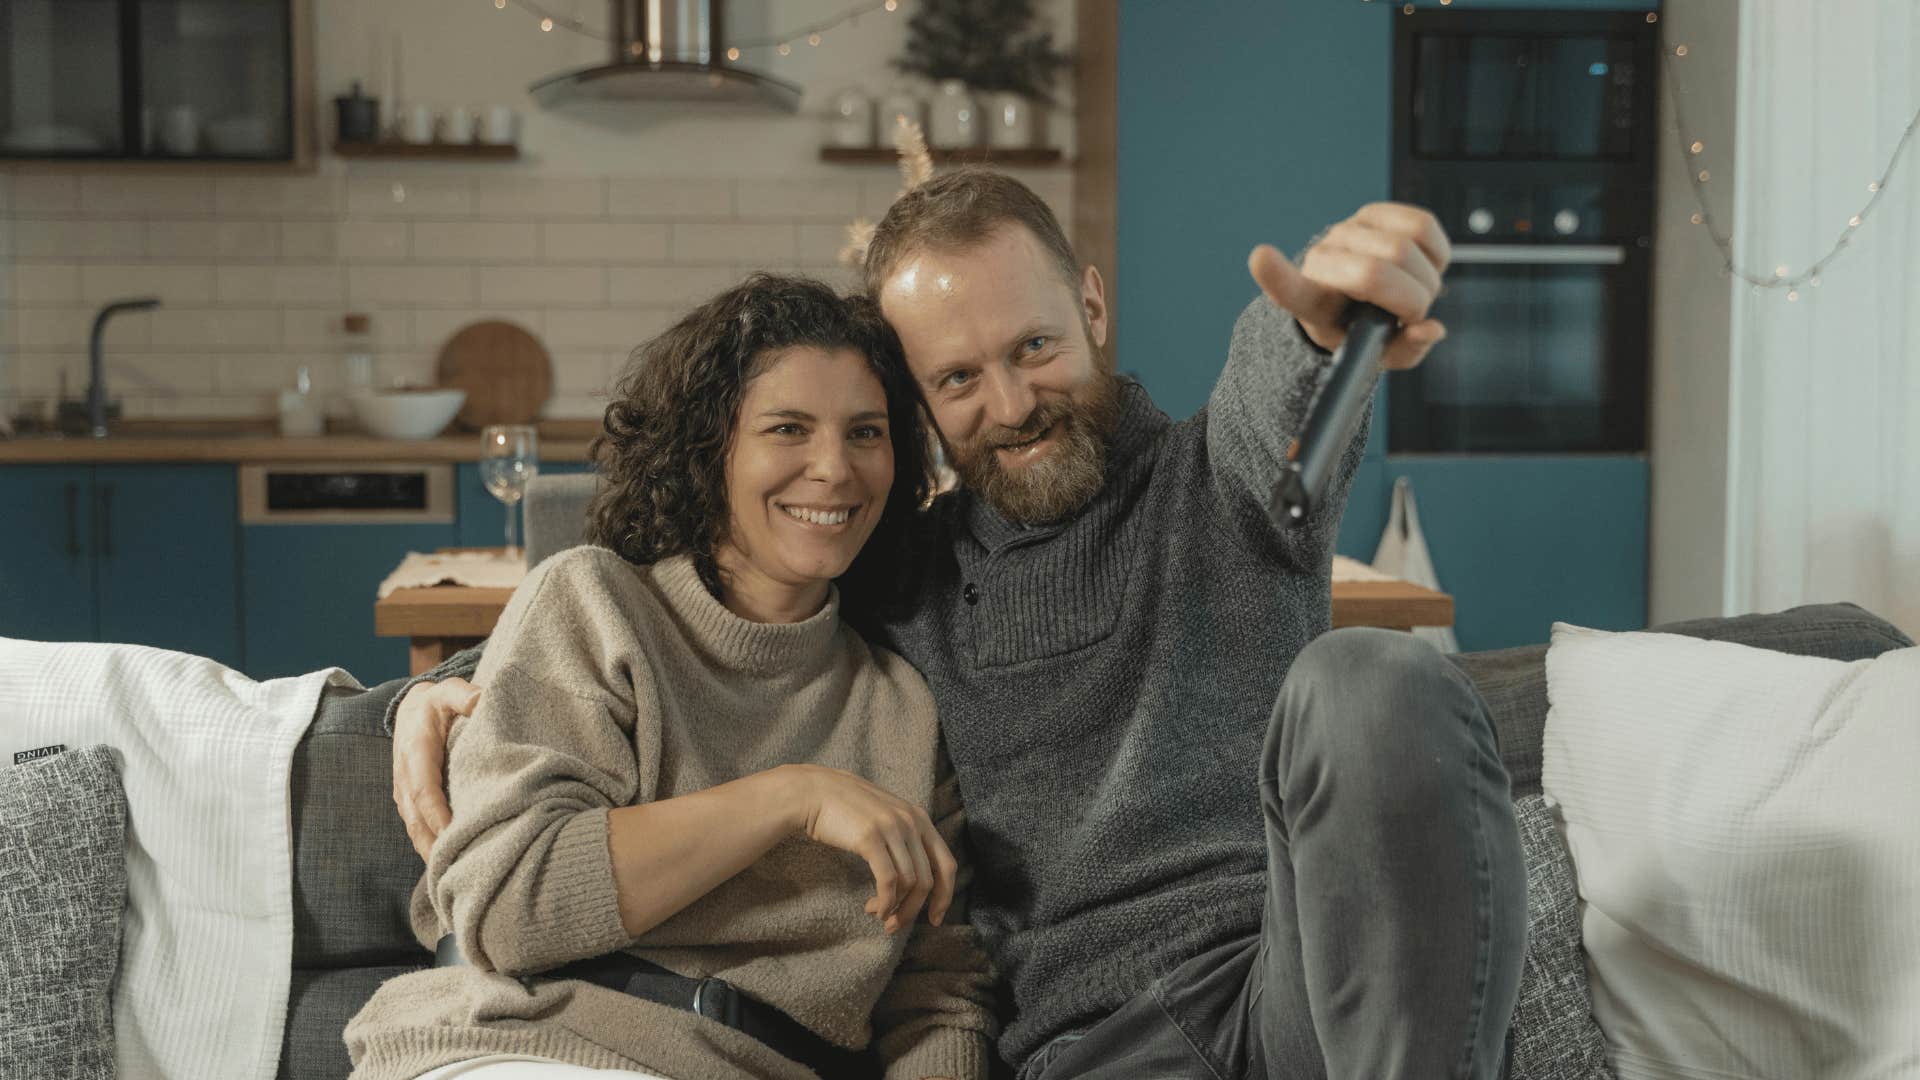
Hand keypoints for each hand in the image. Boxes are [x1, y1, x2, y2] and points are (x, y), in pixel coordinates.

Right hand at [391, 677, 479, 860]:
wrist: (411, 710)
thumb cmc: (437, 703)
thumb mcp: (449, 691)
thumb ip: (462, 694)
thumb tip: (479, 701)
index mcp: (415, 753)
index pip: (424, 790)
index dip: (437, 815)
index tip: (453, 834)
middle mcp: (405, 778)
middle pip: (417, 820)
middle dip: (434, 845)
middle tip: (457, 869)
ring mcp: (404, 793)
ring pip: (415, 829)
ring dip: (430, 853)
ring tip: (453, 877)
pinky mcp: (409, 802)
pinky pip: (417, 829)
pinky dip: (429, 847)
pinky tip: (447, 865)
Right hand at [783, 764, 957, 935]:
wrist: (813, 792)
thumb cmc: (846, 810)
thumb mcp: (886, 817)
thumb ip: (904, 838)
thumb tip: (913, 881)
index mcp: (919, 818)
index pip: (947, 864)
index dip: (945, 896)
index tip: (934, 918)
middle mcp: (911, 822)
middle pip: (927, 881)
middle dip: (914, 910)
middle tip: (896, 925)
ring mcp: (892, 828)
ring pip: (909, 884)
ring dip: (896, 909)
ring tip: (879, 915)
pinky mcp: (870, 838)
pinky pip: (888, 881)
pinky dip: (885, 902)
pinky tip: (875, 909)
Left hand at [1248, 202, 1450, 370]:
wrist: (1358, 296)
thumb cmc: (1364, 328)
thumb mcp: (1379, 353)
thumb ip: (1407, 348)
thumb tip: (1430, 328)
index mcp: (1310, 302)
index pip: (1286, 287)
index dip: (1275, 273)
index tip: (1261, 257)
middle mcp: (1322, 258)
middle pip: (1378, 272)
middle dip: (1412, 301)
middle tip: (1410, 314)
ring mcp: (1345, 231)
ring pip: (1405, 248)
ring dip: (1426, 280)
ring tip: (1413, 292)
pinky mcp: (1373, 212)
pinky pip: (1423, 226)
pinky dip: (1437, 254)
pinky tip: (1424, 267)